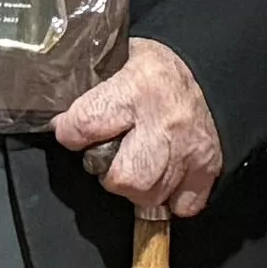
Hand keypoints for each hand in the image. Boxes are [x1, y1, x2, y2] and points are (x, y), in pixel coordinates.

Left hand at [49, 38, 221, 219]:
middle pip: (123, 177)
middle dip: (109, 172)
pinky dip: (170, 197)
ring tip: (138, 162)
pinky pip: (181, 205)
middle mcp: (166, 121)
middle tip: (112, 154)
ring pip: (149, 195)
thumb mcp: (118, 61)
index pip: (85, 125)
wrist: (209, 73)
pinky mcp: (208, 168)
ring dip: (137, 186)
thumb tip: (57, 115)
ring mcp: (189, 149)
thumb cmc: (156, 70)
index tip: (70, 130)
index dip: (69, 132)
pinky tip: (164, 175)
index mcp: (138, 85)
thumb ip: (88, 89)